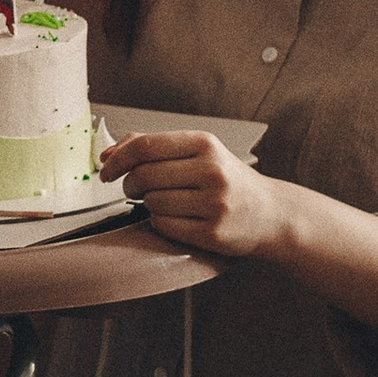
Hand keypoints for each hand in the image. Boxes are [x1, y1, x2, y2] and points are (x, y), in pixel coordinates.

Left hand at [100, 132, 282, 260]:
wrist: (271, 213)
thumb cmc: (225, 179)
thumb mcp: (197, 152)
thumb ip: (152, 147)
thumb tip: (107, 153)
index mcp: (205, 143)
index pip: (146, 146)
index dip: (117, 159)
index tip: (106, 171)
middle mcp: (211, 171)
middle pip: (144, 176)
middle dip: (130, 185)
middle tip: (136, 189)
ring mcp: (214, 203)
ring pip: (151, 203)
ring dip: (148, 205)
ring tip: (168, 202)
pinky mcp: (213, 233)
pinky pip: (163, 226)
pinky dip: (160, 222)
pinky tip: (177, 218)